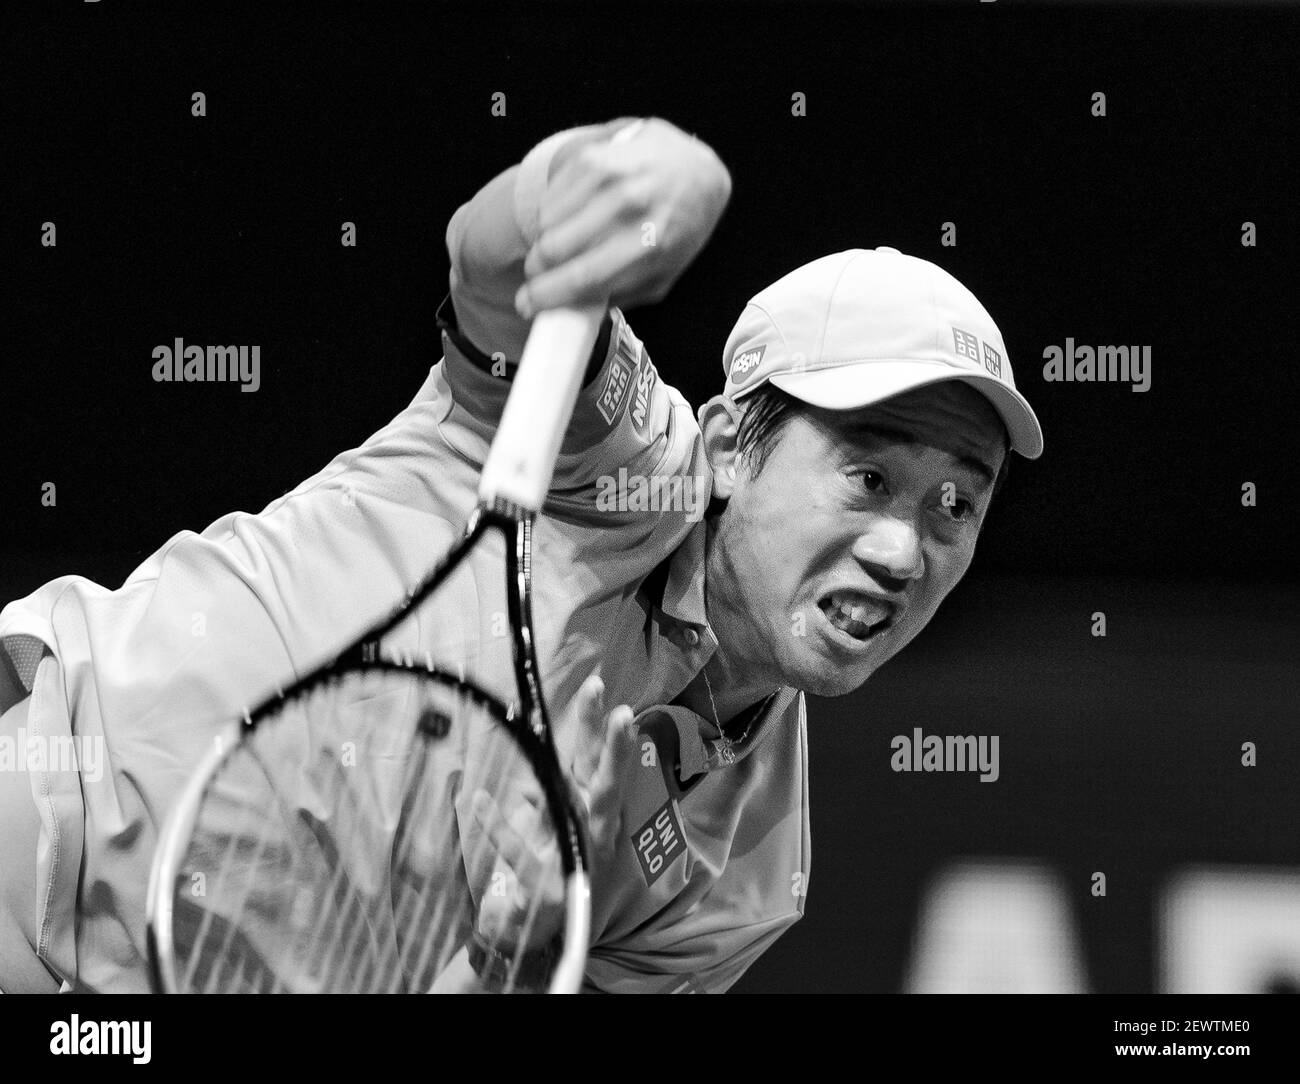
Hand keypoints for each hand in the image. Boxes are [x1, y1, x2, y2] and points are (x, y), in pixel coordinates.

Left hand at [470, 673, 635, 954]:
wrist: (534, 931)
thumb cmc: (546, 868)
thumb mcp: (550, 826)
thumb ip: (550, 796)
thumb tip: (540, 769)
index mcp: (593, 814)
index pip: (604, 769)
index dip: (613, 739)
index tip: (620, 707)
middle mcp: (591, 833)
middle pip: (602, 781)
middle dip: (610, 744)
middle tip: (617, 707)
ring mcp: (572, 858)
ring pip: (568, 812)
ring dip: (559, 779)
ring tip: (547, 742)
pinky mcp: (542, 883)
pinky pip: (515, 848)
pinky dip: (495, 825)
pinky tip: (477, 801)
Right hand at [515, 117, 732, 316]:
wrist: (694, 170)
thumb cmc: (677, 228)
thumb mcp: (662, 274)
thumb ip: (621, 295)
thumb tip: (571, 308)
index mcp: (652, 244)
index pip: (586, 276)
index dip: (547, 295)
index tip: (526, 304)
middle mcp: (632, 205)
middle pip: (556, 248)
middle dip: (537, 269)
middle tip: (539, 274)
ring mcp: (611, 175)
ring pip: (546, 222)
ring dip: (545, 240)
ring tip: (564, 244)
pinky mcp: (594, 155)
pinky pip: (551, 197)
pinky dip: (552, 215)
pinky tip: (572, 217)